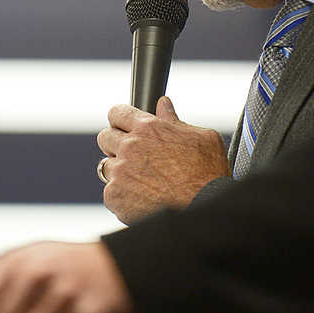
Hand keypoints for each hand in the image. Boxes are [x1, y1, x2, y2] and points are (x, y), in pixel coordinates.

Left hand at [97, 96, 230, 223]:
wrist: (203, 208)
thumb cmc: (207, 172)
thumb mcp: (199, 136)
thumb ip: (175, 119)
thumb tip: (163, 104)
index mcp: (148, 128)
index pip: (117, 113)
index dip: (120, 119)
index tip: (124, 126)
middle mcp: (129, 147)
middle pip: (105, 137)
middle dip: (116, 143)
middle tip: (133, 155)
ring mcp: (120, 172)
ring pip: (107, 166)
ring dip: (120, 170)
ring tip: (141, 180)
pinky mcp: (115, 196)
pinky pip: (110, 191)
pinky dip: (122, 195)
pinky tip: (141, 198)